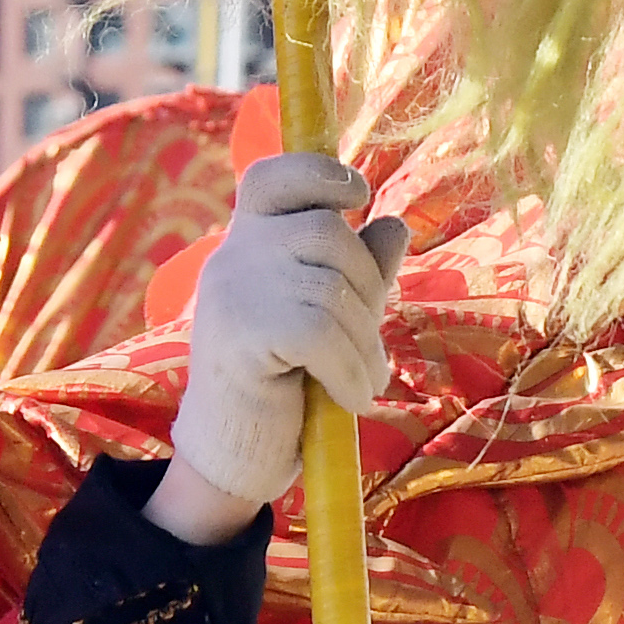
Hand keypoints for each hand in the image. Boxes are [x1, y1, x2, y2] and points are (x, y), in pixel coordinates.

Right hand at [159, 152, 407, 527]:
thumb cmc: (283, 381)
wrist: (234, 452)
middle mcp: (232, 254)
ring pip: (330, 287)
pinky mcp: (239, 333)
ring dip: (365, 344)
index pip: (274, 178)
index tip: (359, 194)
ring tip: (364, 381)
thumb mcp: (329, 316)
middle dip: (368, 289)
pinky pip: (320, 333)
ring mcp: (230, 289)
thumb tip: (394, 225)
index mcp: (248, 241)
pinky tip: (351, 397)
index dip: (319, 172)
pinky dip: (351, 370)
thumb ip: (357, 270)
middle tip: (368, 348)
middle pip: (327, 232)